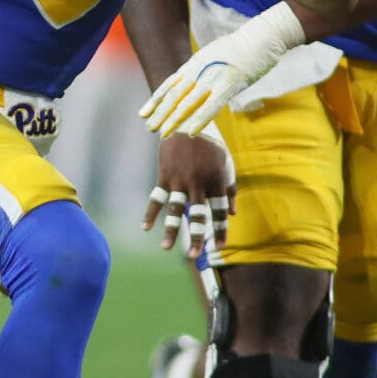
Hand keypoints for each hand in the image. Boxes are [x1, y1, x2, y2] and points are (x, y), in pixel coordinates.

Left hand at [139, 3, 306, 137]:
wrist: (261, 35)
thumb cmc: (242, 46)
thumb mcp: (215, 54)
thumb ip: (202, 68)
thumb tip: (195, 81)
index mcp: (195, 63)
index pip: (170, 83)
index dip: (156, 99)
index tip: (143, 113)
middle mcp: (199, 69)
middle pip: (175, 95)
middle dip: (161, 113)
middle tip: (149, 128)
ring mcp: (213, 76)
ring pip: (189, 101)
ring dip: (175, 119)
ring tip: (163, 133)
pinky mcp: (230, 83)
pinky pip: (211, 105)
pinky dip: (200, 119)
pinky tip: (191, 132)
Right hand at [142, 125, 235, 259]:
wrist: (188, 121)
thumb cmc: (211, 145)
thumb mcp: (226, 164)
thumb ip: (230, 189)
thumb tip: (231, 213)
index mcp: (217, 180)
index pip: (219, 211)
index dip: (220, 230)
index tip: (219, 247)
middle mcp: (199, 183)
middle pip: (198, 215)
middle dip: (197, 237)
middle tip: (195, 256)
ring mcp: (180, 180)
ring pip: (175, 210)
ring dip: (171, 230)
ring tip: (166, 248)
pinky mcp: (165, 176)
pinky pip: (157, 197)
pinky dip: (150, 213)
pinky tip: (145, 228)